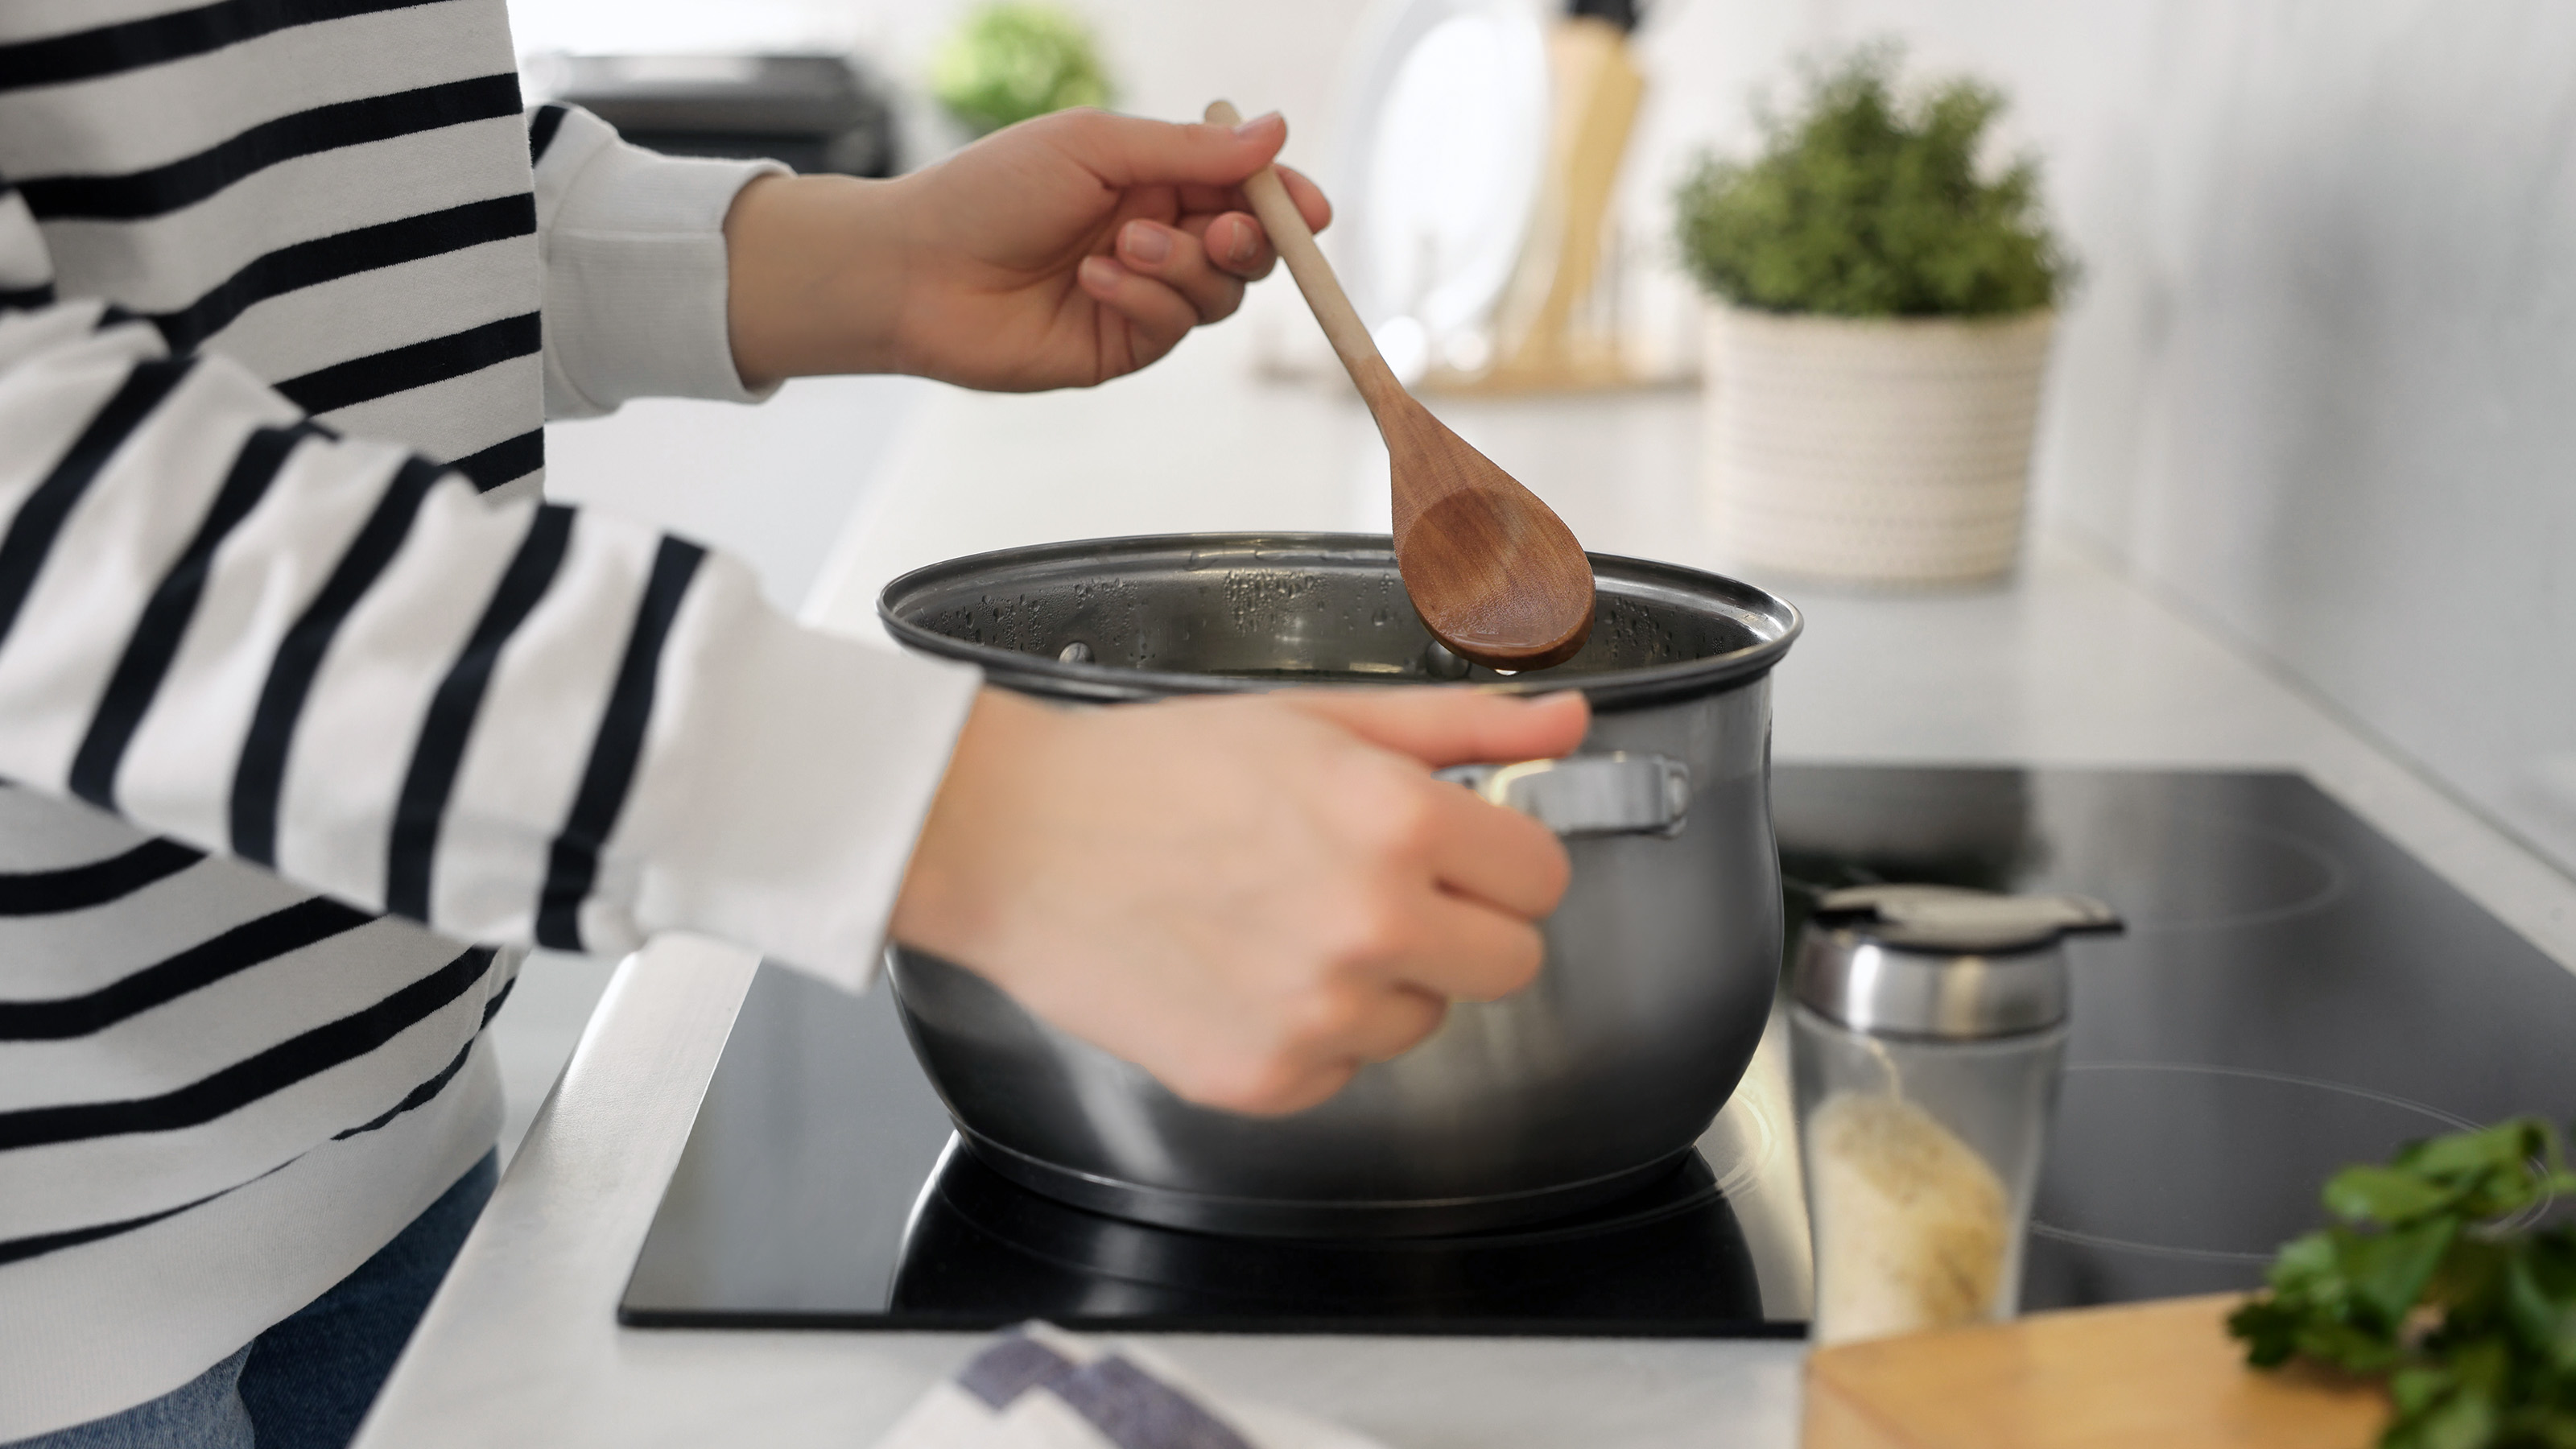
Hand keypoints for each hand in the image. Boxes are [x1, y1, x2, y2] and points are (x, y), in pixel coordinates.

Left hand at [724, 109, 1331, 390]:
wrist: (918, 267)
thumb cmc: (990, 191)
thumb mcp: (1095, 147)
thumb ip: (1188, 149)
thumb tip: (1274, 133)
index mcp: (1152, 177)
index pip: (1243, 187)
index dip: (1283, 199)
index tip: (1309, 210)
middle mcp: (1157, 236)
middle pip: (1249, 248)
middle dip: (1249, 240)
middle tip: (1225, 231)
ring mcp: (1143, 295)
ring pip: (1218, 293)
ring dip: (1183, 267)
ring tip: (1122, 249)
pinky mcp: (1122, 344)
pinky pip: (1172, 327)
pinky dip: (1145, 300)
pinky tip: (1093, 281)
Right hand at [889, 687, 1587, 1114]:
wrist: (1014, 841)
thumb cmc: (1149, 772)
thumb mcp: (1318, 720)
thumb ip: (1460, 726)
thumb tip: (1566, 722)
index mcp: (1395, 822)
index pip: (1542, 877)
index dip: (1501, 856)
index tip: (1458, 847)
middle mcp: (1370, 927)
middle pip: (1511, 963)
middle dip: (1461, 923)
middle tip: (1379, 885)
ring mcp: (1318, 1016)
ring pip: (1423, 1022)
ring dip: (1381, 981)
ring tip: (1287, 921)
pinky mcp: (1264, 1081)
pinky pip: (1342, 1072)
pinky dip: (1310, 1034)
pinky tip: (1246, 970)